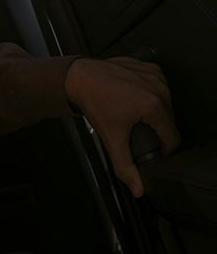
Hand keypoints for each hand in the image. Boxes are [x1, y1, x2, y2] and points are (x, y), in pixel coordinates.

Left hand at [65, 56, 180, 197]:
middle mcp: (158, 87)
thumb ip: (125, 166)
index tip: (154, 149)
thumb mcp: (112, 138)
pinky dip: (149, 92)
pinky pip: (158, 85)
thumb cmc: (94, 101)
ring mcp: (153, 74)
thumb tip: (138, 187)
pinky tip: (134, 96)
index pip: (173, 138)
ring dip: (154, 110)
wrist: (79, 78)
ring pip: (165, 102)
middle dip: (156, 128)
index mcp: (154, 105)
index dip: (165, 149)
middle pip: (169, 120)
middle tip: (137, 129)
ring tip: (135, 113)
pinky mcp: (148, 66)